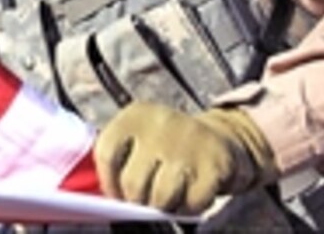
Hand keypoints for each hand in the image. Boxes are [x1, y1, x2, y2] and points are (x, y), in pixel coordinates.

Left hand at [94, 101, 276, 213]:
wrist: (219, 136)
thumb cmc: (167, 143)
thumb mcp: (140, 136)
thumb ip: (119, 156)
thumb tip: (104, 196)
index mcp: (135, 115)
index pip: (107, 153)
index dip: (108, 182)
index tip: (115, 194)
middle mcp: (160, 124)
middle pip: (132, 183)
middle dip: (137, 200)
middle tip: (146, 196)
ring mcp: (188, 144)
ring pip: (160, 197)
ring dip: (163, 206)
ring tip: (168, 195)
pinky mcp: (214, 165)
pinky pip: (191, 204)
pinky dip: (188, 208)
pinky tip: (189, 194)